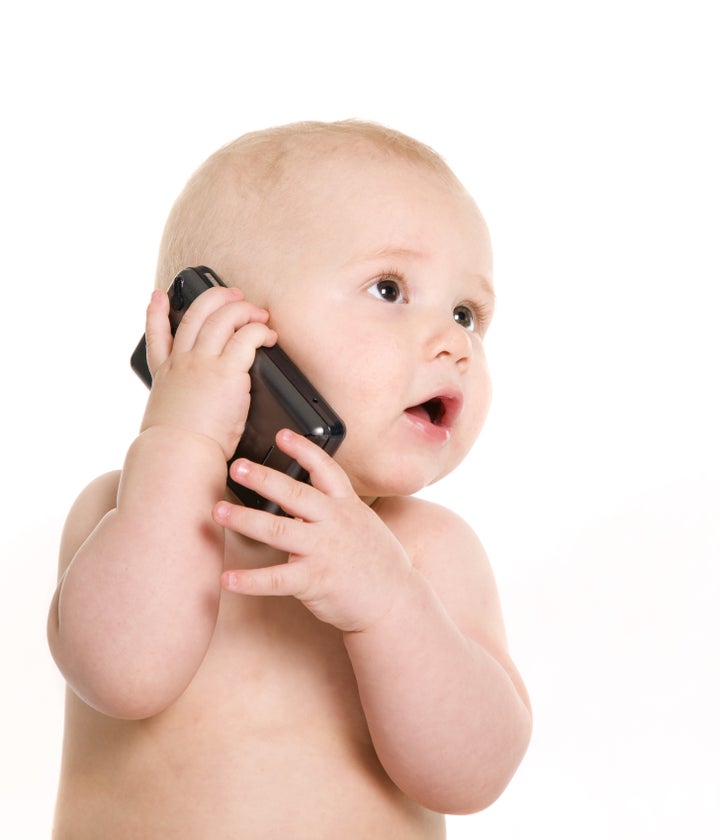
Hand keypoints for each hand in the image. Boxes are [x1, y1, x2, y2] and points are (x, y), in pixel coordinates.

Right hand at [141, 286, 276, 458]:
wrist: (177, 454)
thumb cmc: (177, 448)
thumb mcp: (166, 421)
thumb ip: (179, 406)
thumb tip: (194, 411)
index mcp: (165, 375)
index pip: (156, 336)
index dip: (156, 312)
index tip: (158, 296)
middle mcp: (182, 362)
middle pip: (196, 314)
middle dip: (216, 298)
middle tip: (233, 294)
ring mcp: (202, 363)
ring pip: (223, 318)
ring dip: (243, 309)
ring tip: (259, 313)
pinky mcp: (226, 371)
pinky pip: (247, 337)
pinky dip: (260, 330)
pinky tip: (268, 336)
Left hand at [214, 429, 412, 631]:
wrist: (395, 601)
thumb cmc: (376, 563)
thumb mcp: (362, 523)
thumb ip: (335, 508)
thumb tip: (305, 496)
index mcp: (346, 506)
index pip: (326, 469)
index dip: (303, 450)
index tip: (282, 434)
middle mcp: (334, 523)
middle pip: (294, 494)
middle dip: (263, 478)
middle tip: (236, 466)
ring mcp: (324, 550)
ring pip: (278, 530)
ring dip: (244, 519)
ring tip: (217, 511)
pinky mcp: (315, 580)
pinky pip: (276, 579)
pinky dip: (250, 581)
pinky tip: (226, 579)